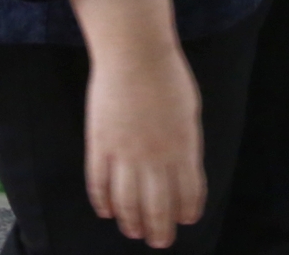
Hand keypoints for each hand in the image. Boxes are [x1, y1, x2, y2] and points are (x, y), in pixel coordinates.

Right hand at [66, 0, 204, 248]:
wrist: (134, 52)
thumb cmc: (167, 74)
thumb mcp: (190, 111)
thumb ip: (187, 142)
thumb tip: (184, 166)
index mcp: (184, 148)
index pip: (188, 193)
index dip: (186, 211)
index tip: (185, 221)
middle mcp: (156, 157)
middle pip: (158, 205)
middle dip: (159, 229)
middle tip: (158, 241)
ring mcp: (125, 152)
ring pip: (127, 201)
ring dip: (131, 221)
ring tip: (133, 231)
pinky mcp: (100, 144)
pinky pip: (99, 182)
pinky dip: (102, 201)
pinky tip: (106, 211)